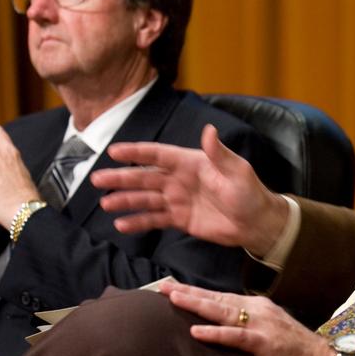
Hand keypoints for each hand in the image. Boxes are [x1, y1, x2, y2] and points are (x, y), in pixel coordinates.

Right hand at [92, 124, 289, 256]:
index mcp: (191, 162)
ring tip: (105, 204)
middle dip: (121, 178)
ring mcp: (178, 200)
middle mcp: (180, 179)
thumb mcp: (237, 171)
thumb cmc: (250, 193)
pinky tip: (121, 225)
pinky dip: (138, 222)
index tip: (114, 151)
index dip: (136, 153)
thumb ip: (218, 153)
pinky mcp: (180, 219)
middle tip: (97, 180)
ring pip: (145, 199)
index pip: (158, 155)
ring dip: (125, 201)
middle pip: (145, 177)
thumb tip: (209, 130)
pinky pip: (154, 219)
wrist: (257, 223)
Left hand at [158, 280, 337, 355]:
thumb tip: (227, 328)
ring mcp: (262, 325)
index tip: (173, 287)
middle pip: (216, 299)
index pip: (221, 297)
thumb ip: (250, 327)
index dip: (197, 292)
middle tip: (162, 286)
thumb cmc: (299, 353)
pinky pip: (235, 336)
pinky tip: (196, 332)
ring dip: (196, 304)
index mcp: (259, 307)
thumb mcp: (272, 333)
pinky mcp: (265, 343)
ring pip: (222, 312)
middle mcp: (259, 309)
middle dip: (188, 292)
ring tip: (173, 299)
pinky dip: (215, 333)